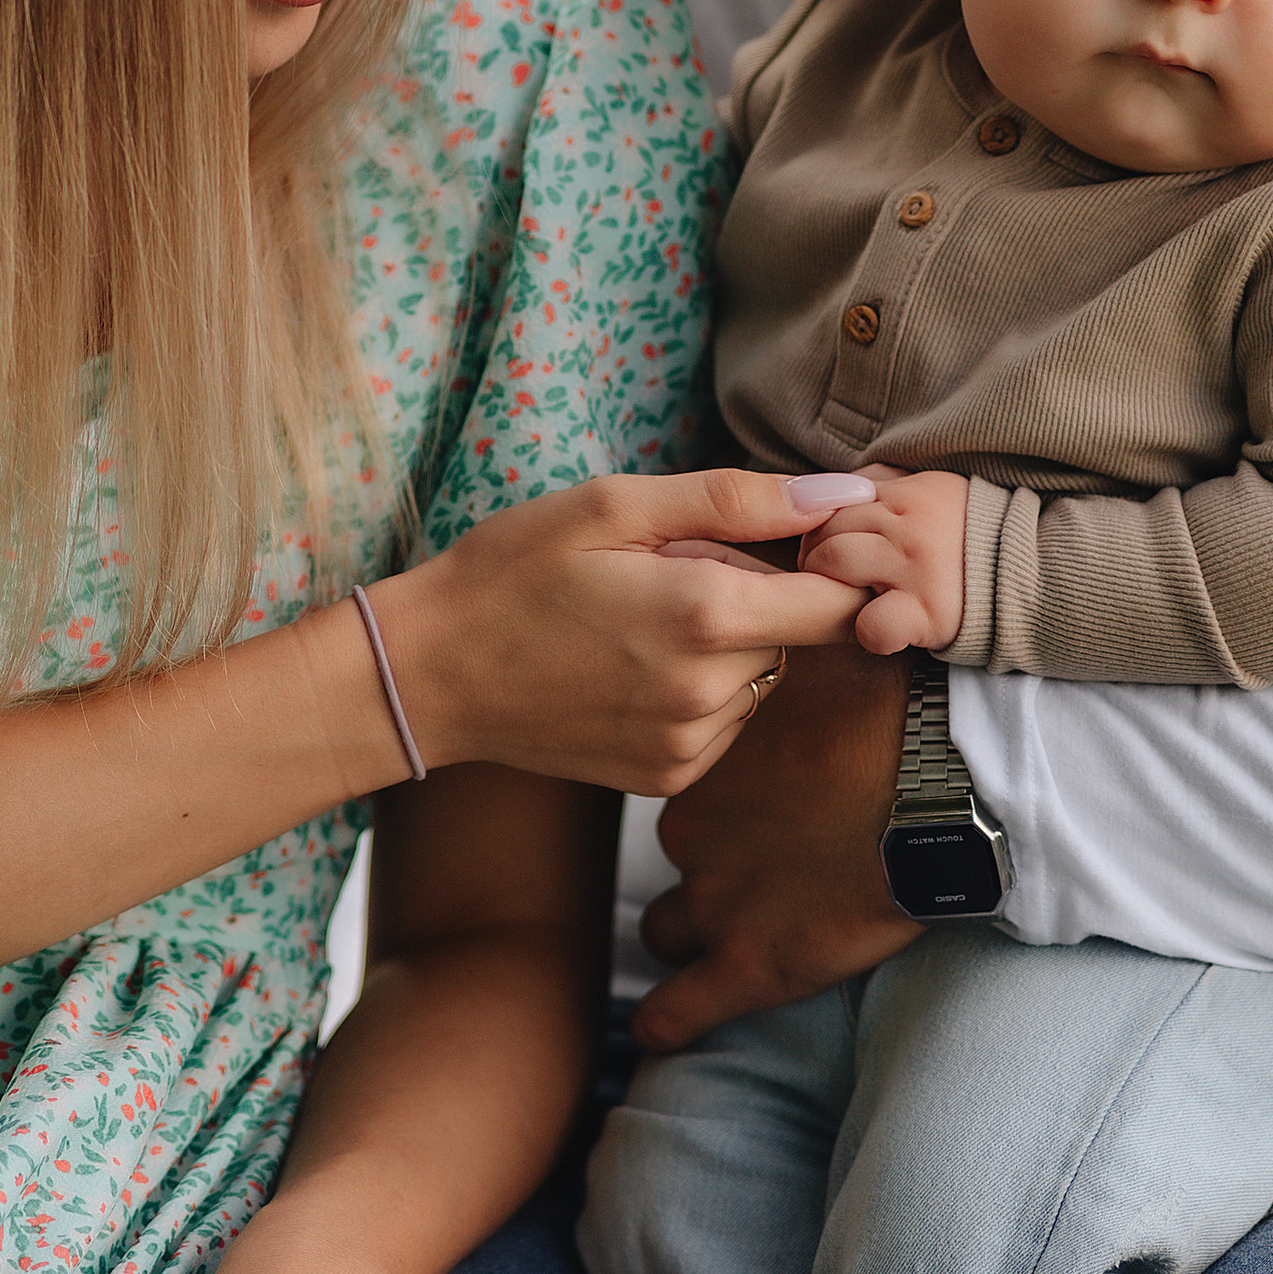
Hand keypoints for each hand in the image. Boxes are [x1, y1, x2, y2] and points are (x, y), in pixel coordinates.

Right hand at [375, 468, 874, 793]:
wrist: (430, 673)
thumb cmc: (512, 572)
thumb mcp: (614, 506)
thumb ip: (737, 501)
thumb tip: (842, 496)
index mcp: (704, 617)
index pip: (839, 604)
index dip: (828, 565)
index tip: (785, 542)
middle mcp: (707, 695)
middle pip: (795, 635)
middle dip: (757, 594)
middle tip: (668, 568)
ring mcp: (687, 746)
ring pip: (760, 678)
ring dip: (726, 643)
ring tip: (640, 617)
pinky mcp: (666, 777)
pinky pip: (724, 720)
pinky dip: (699, 687)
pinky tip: (633, 662)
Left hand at [635, 637, 916, 1049]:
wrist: (944, 778)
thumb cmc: (895, 698)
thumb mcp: (834, 631)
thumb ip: (800, 603)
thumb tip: (800, 543)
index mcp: (708, 754)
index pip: (676, 764)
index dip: (704, 770)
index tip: (740, 773)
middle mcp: (697, 828)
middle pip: (674, 845)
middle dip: (702, 849)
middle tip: (749, 847)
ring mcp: (721, 900)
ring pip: (665, 925)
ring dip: (681, 929)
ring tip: (707, 936)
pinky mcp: (755, 963)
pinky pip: (680, 1007)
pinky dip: (668, 1017)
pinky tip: (661, 1024)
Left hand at [798, 466, 970, 657]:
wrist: (1042, 577)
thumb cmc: (981, 538)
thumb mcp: (939, 491)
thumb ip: (888, 484)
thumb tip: (836, 485)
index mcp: (911, 492)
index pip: (836, 499)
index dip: (819, 525)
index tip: (823, 545)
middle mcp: (911, 523)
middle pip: (828, 529)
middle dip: (815, 555)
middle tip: (824, 578)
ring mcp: (918, 567)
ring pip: (836, 564)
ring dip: (828, 586)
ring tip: (845, 600)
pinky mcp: (929, 613)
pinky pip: (872, 624)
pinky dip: (868, 631)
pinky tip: (879, 630)